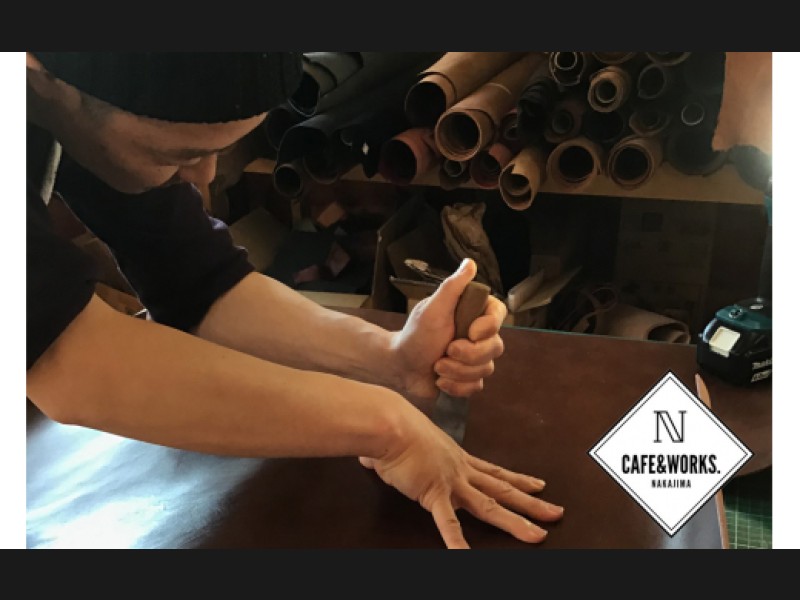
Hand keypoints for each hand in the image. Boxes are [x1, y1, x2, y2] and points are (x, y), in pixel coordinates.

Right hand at [360, 400, 563, 548]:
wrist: (389, 422)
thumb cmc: (393, 428)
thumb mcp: (399, 444)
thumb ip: (387, 457)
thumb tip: (367, 459)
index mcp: (457, 458)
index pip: (494, 472)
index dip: (518, 480)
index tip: (539, 485)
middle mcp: (461, 470)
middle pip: (502, 489)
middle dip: (531, 503)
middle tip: (556, 511)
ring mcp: (451, 483)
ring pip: (490, 507)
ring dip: (515, 522)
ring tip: (537, 536)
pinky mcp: (434, 493)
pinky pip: (447, 523)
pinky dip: (457, 542)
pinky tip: (466, 559)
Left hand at [390, 258, 507, 399]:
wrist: (400, 365)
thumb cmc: (415, 333)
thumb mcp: (433, 308)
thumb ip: (452, 287)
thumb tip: (470, 263)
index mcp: (473, 314)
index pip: (499, 315)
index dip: (489, 327)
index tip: (470, 332)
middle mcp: (479, 335)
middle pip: (496, 347)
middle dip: (468, 355)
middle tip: (446, 351)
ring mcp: (476, 359)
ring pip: (486, 369)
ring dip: (458, 371)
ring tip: (437, 366)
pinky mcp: (469, 379)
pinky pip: (476, 387)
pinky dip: (456, 386)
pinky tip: (441, 380)